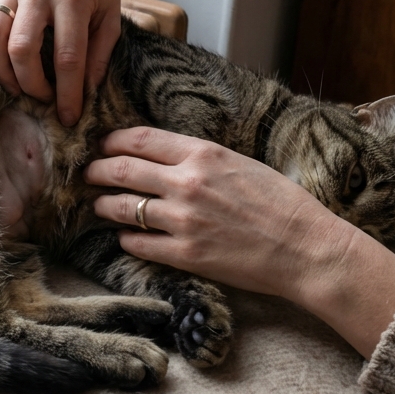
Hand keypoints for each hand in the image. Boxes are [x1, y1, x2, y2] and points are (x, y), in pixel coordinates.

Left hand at [85, 127, 394, 357]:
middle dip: (97, 170)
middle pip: (122, 170)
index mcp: (204, 154)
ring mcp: (183, 220)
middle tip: (87, 174)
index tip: (103, 146)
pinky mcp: (185, 254)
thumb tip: (165, 156)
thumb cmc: (282, 204)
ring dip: (104, 205)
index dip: (113, 141)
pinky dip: (127, 238)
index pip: (140, 139)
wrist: (306, 248)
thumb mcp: (241, 163)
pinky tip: (126, 236)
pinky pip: (138, 244)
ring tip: (99, 205)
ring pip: (123, 207)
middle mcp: (187, 183)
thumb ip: (201, 159)